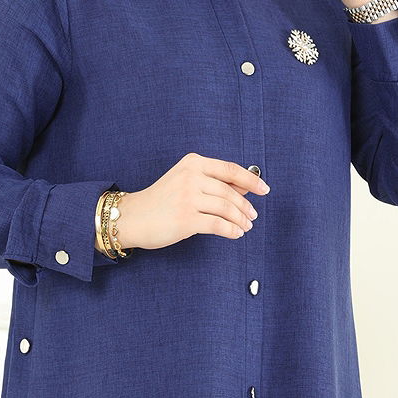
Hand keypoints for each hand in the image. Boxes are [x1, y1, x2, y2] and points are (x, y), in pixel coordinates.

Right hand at [115, 153, 269, 250]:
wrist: (133, 217)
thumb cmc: (161, 201)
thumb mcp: (185, 182)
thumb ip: (213, 182)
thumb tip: (245, 188)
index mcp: (193, 163)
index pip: (230, 169)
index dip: (251, 180)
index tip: (264, 189)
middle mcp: (191, 177)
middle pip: (230, 191)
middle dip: (246, 206)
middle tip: (252, 216)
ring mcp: (188, 198)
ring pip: (227, 208)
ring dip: (241, 220)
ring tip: (245, 227)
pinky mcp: (185, 219)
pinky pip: (218, 225)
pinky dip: (231, 231)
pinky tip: (235, 234)